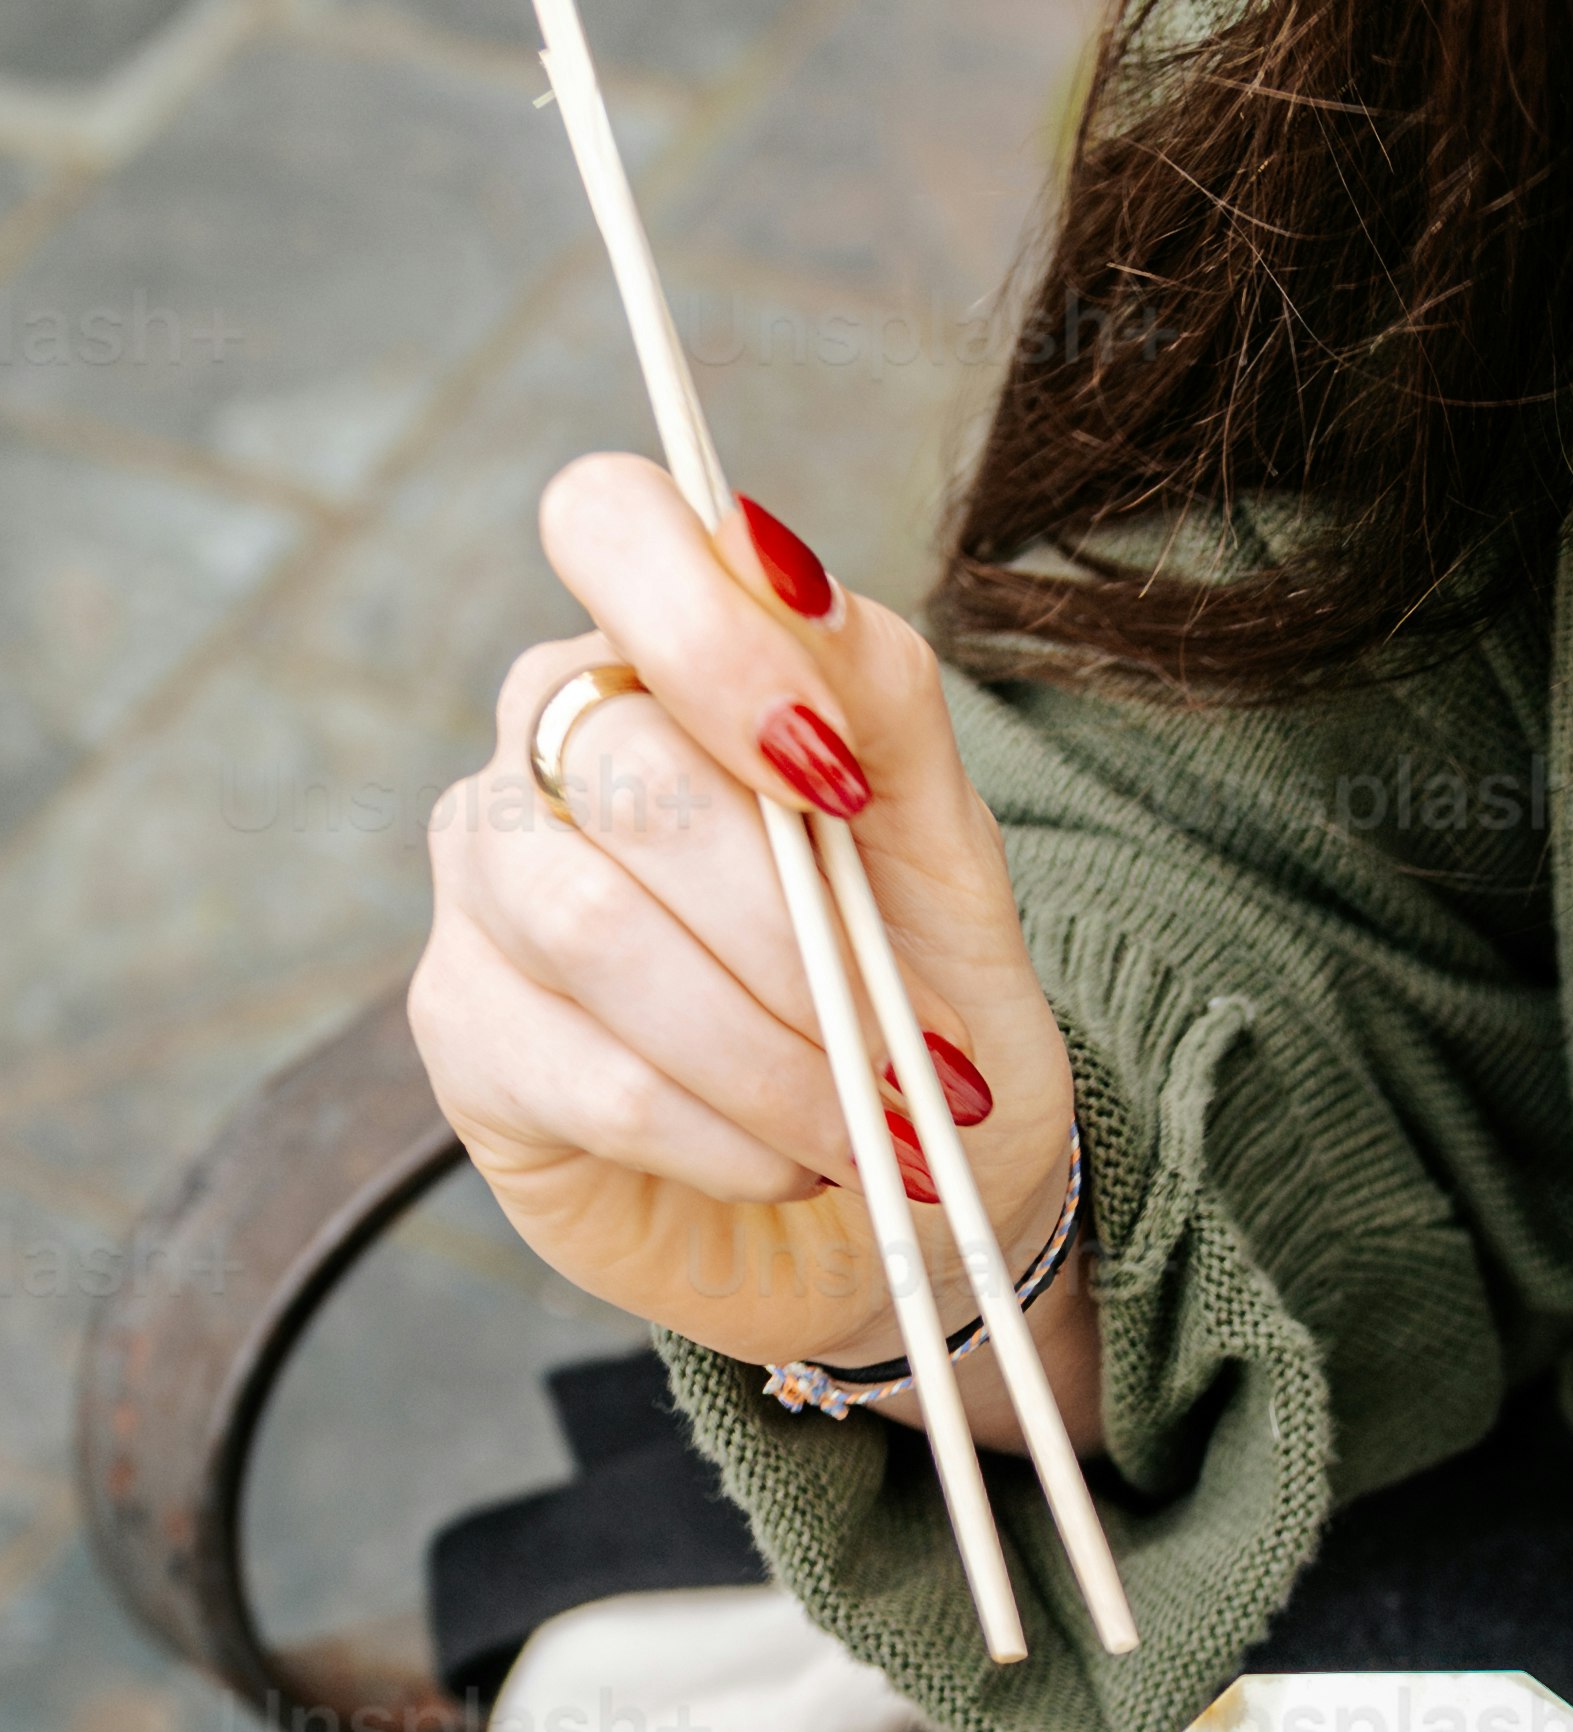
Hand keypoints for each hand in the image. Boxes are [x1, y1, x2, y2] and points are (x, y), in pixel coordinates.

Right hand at [412, 453, 1093, 1436]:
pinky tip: (793, 1162)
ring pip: (598, 930)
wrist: (899, 1209)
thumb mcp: (950, 855)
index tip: (833, 775)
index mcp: (663, 656)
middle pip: (628, 768)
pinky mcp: (464, 1034)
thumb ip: (883, 698)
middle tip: (916, 1050)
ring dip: (776, 1055)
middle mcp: (546, 744)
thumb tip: (786, 567)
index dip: (709, 631)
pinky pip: (596, 1077)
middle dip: (799, 933)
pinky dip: (733, 1137)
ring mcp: (485, 884)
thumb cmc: (916, 1009)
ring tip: (876, 1126)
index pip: (610, 522)